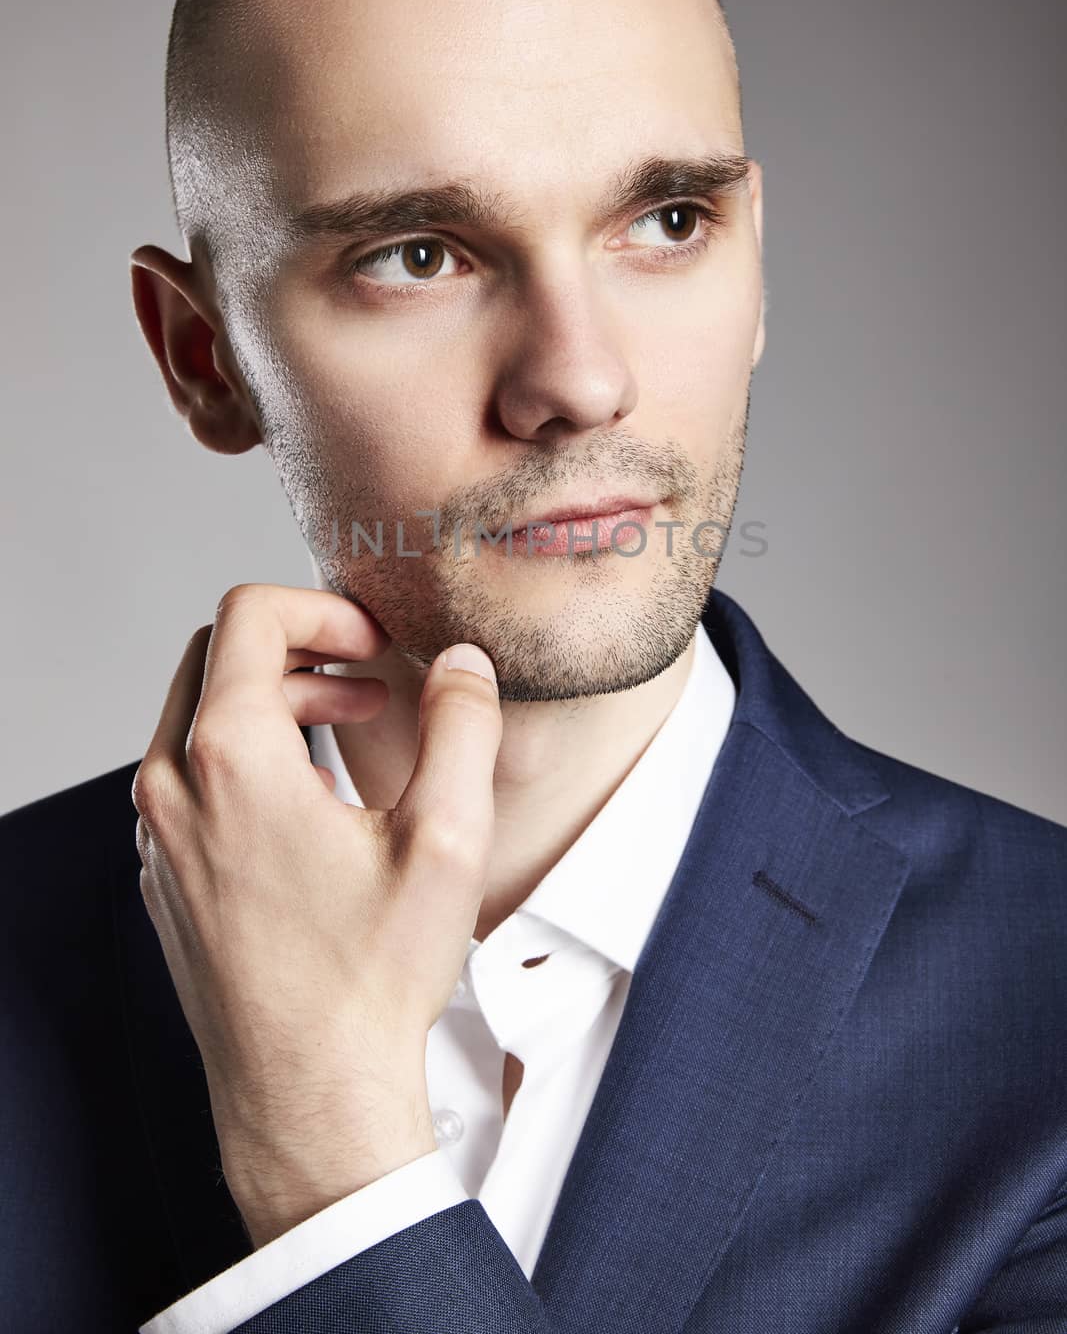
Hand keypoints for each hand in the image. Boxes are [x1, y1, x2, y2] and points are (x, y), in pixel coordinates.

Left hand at [131, 583, 500, 1246]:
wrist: (307, 1095)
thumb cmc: (369, 979)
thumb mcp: (445, 839)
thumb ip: (462, 727)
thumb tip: (463, 664)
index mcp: (230, 757)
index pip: (249, 614)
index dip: (321, 605)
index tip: (374, 641)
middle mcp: (173, 787)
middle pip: (217, 656)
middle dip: (300, 645)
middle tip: (370, 675)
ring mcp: (159, 835)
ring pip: (197, 714)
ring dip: (275, 698)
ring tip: (350, 725)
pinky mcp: (164, 874)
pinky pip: (190, 775)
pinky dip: (246, 754)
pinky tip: (313, 797)